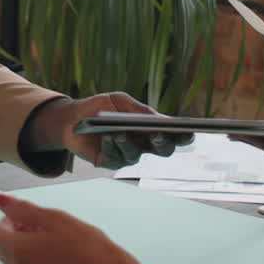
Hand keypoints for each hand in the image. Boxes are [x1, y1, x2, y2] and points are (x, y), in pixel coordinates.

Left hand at [0, 191, 161, 263]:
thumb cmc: (85, 246)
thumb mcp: (52, 217)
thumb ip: (20, 207)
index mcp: (18, 250)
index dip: (8, 221)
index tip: (24, 220)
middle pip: (2, 249)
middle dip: (15, 236)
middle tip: (40, 229)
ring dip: (25, 252)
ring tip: (51, 244)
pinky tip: (57, 260)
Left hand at [27, 93, 188, 168]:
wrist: (73, 117)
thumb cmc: (101, 107)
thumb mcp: (120, 101)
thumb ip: (139, 110)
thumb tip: (158, 119)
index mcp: (151, 128)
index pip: (173, 135)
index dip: (184, 136)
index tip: (190, 132)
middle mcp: (143, 144)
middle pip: (162, 149)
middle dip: (163, 142)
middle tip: (158, 134)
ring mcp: (127, 155)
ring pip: (136, 155)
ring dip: (130, 143)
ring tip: (122, 132)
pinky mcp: (109, 162)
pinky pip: (115, 157)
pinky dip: (112, 146)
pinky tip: (109, 136)